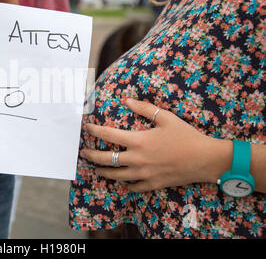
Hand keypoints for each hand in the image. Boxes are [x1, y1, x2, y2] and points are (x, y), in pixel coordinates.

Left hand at [80, 98, 231, 191]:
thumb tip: (126, 100)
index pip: (108, 135)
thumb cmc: (185, 136)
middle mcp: (136, 159)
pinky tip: (121, 183)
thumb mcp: (165, 118)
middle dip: (91, 156)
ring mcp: (143, 174)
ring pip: (116, 176)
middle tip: (83, 154)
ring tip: (96, 169)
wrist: (205, 159)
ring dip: (103, 172)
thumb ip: (144, 108)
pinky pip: (133, 187)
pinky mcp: (152, 184)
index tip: (86, 128)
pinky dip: (125, 185)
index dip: (94, 131)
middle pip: (106, 160)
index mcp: (138, 141)